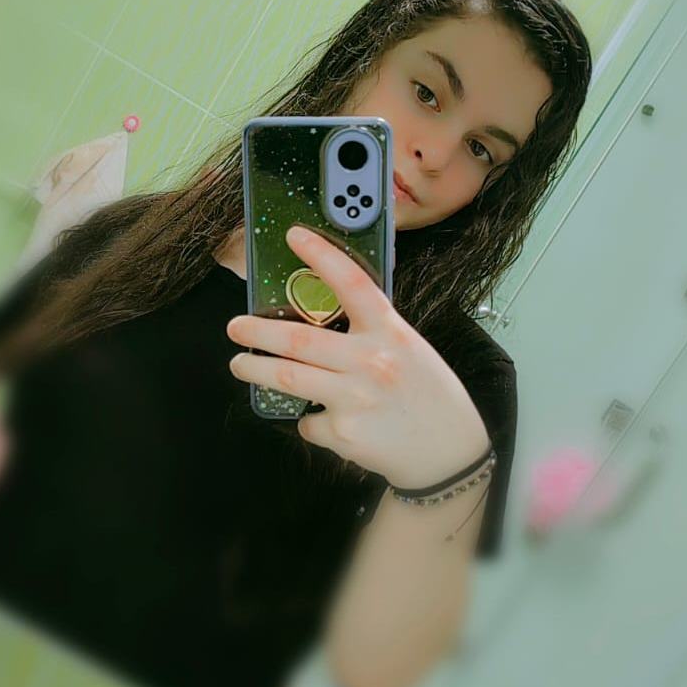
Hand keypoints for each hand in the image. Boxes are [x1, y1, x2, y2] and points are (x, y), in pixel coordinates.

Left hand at [226, 224, 489, 488]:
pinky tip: (324, 419)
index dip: (321, 255)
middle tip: (235, 327)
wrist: (450, 450)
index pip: (352, 283)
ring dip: (255, 369)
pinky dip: (309, 420)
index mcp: (390, 332)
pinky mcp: (343, 433)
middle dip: (257, 330)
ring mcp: (355, 398)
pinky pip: (308, 421)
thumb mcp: (408, 350)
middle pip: (298, 338)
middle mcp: (371, 360)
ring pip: (287, 377)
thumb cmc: (427, 395)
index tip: (294, 235)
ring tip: (241, 364)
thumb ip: (370, 335)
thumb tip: (316, 328)